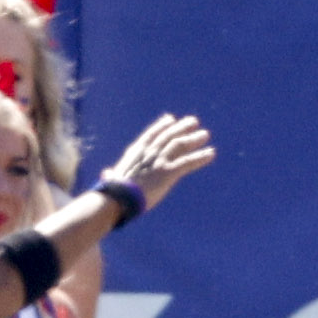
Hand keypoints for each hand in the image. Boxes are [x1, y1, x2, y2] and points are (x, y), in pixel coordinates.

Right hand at [104, 109, 220, 212]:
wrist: (118, 198)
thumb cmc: (113, 192)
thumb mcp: (112, 178)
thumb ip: (112, 174)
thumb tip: (106, 174)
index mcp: (136, 152)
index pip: (151, 134)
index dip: (162, 126)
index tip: (170, 119)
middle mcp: (149, 152)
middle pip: (169, 135)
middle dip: (182, 127)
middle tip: (193, 122)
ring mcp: (160, 161)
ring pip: (180, 145)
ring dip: (194, 139)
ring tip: (205, 135)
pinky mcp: (168, 172)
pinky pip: (188, 162)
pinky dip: (201, 157)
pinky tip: (211, 153)